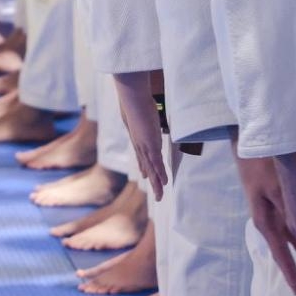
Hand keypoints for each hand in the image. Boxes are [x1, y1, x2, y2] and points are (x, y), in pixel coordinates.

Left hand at [112, 72, 166, 200]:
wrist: (132, 100)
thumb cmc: (134, 101)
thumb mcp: (139, 111)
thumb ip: (142, 114)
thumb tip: (143, 108)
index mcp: (138, 139)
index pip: (142, 157)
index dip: (145, 167)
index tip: (145, 175)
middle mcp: (140, 146)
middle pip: (147, 167)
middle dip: (152, 181)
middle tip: (157, 195)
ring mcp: (145, 147)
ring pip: (152, 170)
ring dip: (157, 183)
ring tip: (160, 196)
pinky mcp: (150, 145)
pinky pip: (157, 163)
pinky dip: (160, 174)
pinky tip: (164, 182)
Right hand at [235, 154, 295, 292]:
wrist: (247, 146)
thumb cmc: (262, 165)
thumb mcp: (275, 188)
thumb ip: (287, 211)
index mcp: (266, 221)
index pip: (281, 253)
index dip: (290, 271)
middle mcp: (267, 222)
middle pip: (285, 252)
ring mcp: (270, 214)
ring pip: (289, 242)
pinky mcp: (273, 205)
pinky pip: (289, 230)